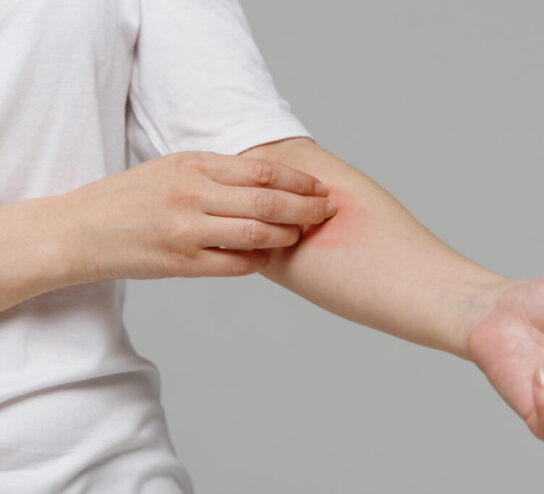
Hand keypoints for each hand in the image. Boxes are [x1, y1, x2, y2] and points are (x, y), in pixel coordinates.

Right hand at [57, 151, 335, 282]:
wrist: (79, 230)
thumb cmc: (131, 198)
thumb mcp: (172, 168)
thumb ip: (217, 173)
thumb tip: (269, 183)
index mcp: (194, 165)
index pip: (263, 171)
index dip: (299, 182)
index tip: (320, 189)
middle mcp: (193, 195)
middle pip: (269, 202)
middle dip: (307, 209)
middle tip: (327, 213)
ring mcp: (187, 231)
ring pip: (257, 234)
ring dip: (287, 236)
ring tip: (300, 235)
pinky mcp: (181, 264)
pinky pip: (235, 264)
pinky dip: (259, 260)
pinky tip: (268, 257)